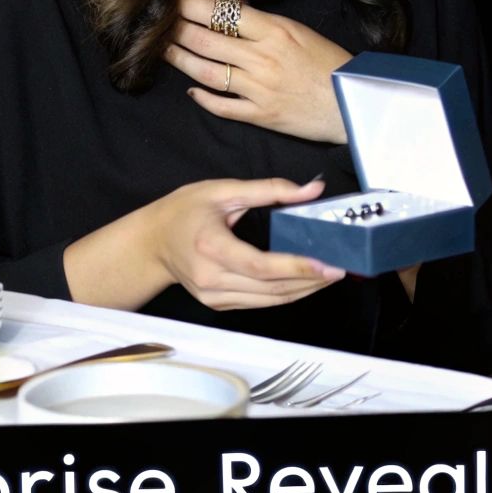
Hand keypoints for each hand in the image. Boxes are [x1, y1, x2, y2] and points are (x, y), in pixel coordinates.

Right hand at [142, 178, 344, 310]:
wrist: (151, 243)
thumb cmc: (184, 211)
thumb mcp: (223, 190)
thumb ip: (269, 189)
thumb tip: (312, 188)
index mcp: (211, 246)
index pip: (260, 266)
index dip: (296, 268)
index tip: (327, 265)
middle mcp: (211, 278)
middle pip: (270, 288)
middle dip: (309, 281)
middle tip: (340, 269)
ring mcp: (213, 296)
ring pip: (269, 301)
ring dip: (302, 291)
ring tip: (328, 277)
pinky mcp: (217, 304)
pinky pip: (259, 303)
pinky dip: (285, 295)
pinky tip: (303, 283)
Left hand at [164, 0, 352, 142]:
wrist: (354, 104)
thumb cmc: (331, 65)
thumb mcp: (302, 33)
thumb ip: (266, 26)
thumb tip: (230, 18)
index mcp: (276, 31)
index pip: (223, 13)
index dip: (194, 7)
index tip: (176, 3)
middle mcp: (263, 58)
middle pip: (207, 41)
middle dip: (178, 31)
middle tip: (160, 25)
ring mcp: (259, 88)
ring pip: (208, 72)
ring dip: (182, 61)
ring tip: (166, 52)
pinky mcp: (261, 114)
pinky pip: (222, 106)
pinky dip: (203, 97)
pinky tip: (192, 89)